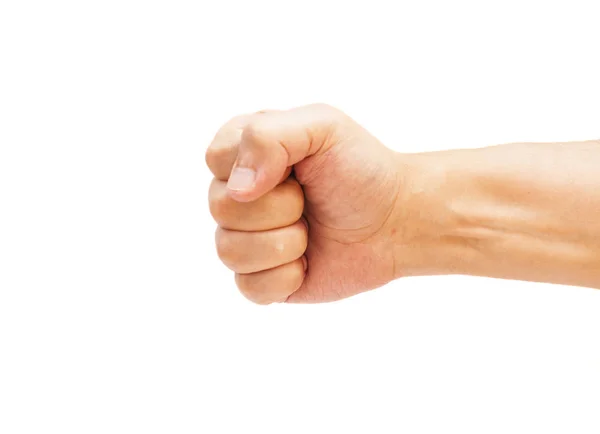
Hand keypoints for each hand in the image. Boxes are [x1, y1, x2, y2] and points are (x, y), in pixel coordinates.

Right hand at [206, 104, 405, 303]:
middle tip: (309, 201)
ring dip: (284, 243)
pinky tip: (307, 262)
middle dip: (278, 208)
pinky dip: (286, 277)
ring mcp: (247, 238)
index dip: (256, 169)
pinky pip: (248, 287)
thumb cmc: (360, 168)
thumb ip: (269, 137)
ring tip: (310, 231)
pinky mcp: (261, 278)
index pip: (214, 160)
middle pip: (220, 208)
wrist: (395, 221)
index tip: (295, 169)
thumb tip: (237, 190)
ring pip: (228, 251)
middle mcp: (239, 195)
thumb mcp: (322, 127)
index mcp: (246, 152)